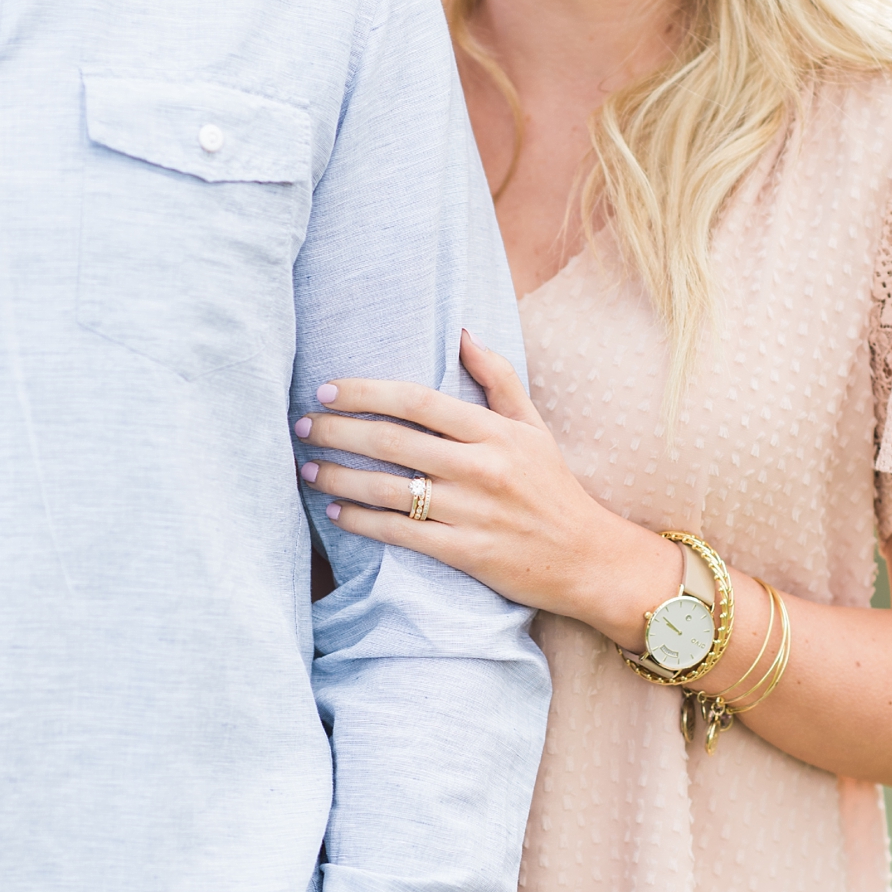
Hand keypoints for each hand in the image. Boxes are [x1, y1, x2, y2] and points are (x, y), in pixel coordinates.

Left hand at [295, 330, 675, 645]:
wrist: (588, 558)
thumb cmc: (555, 489)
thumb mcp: (535, 429)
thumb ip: (499, 380)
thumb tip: (463, 333)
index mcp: (496, 433)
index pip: (418, 401)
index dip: (366, 391)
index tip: (327, 390)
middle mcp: (483, 468)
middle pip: (393, 441)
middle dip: (337, 431)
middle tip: (302, 427)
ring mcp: (474, 512)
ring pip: (388, 489)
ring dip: (338, 477)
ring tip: (308, 470)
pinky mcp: (467, 553)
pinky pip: (401, 533)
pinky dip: (362, 521)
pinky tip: (337, 513)